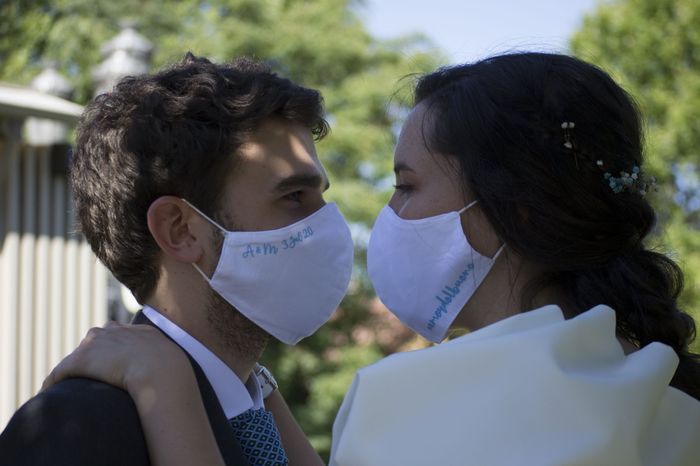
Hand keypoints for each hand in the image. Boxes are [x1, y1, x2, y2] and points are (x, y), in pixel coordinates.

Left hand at [42, 322, 188, 396]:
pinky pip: (61, 371)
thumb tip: (179, 371)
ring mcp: (97, 345)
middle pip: (95, 341)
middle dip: (93, 357)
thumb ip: (169, 360)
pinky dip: (55, 381)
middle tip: (93, 376)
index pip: (117, 334)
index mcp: (135, 330)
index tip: (112, 364)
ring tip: (71, 384)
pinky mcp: (81, 360)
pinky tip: (50, 390)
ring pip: (78, 357)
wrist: (161, 370)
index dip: (113, 350)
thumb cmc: (172, 371)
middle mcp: (113, 331)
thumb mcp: (173, 359)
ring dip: (73, 369)